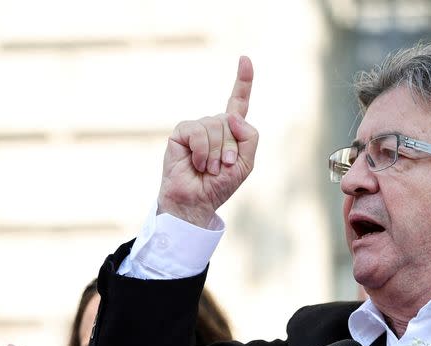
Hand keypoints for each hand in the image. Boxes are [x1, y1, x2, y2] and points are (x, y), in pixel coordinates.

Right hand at [158, 56, 258, 227]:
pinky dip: (201, 150)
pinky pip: (197, 132)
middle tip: (222, 168)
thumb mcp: (246, 163)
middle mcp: (213, 126)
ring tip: (208, 168)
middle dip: (231, 148)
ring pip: (216, 126)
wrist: (196, 201)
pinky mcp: (181, 132)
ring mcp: (196, 127)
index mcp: (230, 131)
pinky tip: (196, 163)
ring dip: (216, 153)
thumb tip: (231, 116)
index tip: (245, 59)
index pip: (238, 103)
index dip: (243, 81)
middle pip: (231, 121)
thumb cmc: (219, 185)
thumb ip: (249, 136)